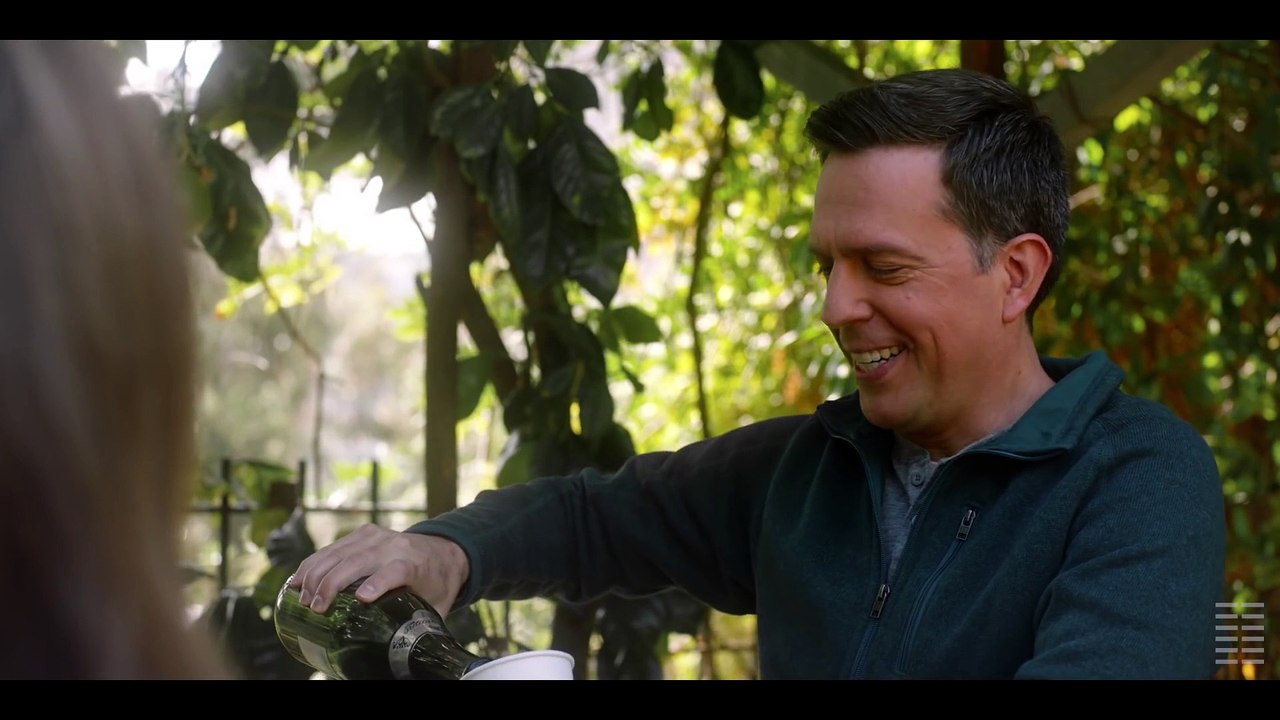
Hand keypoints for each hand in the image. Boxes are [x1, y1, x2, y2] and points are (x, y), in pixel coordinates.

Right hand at [288, 524, 469, 618]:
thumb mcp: (436, 609)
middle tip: (316, 609)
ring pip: (341, 552)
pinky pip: (334, 547)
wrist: (445, 551)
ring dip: (317, 574)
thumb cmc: (437, 585)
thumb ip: (422, 631)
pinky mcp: (364, 533)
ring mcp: (378, 536)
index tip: (362, 598)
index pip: (397, 570)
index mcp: (415, 565)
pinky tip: (299, 579)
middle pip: (359, 561)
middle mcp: (395, 546)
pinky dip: (314, 562)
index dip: (379, 582)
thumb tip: (407, 663)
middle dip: (333, 583)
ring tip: (303, 598)